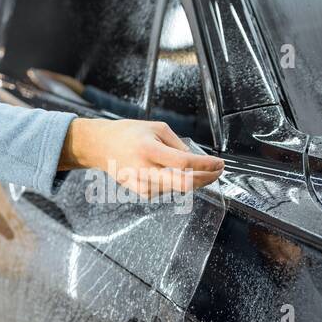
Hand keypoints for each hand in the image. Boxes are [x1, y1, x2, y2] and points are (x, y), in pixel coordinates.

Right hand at [59, 118, 224, 197]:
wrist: (101, 147)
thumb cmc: (128, 134)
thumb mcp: (156, 128)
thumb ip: (178, 145)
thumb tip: (196, 160)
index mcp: (149, 150)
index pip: (185, 162)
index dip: (206, 165)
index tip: (219, 163)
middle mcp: (145, 170)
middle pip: (185, 183)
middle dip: (206, 179)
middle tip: (218, 172)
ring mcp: (143, 185)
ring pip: (180, 188)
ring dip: (195, 181)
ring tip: (203, 171)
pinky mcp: (142, 193)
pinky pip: (169, 190)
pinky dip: (180, 183)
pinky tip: (181, 175)